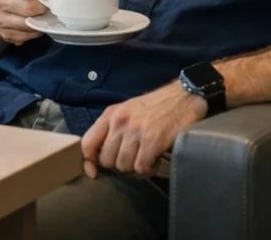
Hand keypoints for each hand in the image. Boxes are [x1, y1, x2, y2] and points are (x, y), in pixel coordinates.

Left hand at [80, 81, 207, 178]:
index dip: (88, 162)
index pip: (88, 142)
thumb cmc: (155, 107)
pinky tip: (155, 159)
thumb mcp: (127, 110)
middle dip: (119, 165)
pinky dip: (149, 169)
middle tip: (133, 159)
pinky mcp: (152, 140)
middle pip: (107, 160)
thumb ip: (112, 129)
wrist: (183, 98)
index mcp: (110, 114)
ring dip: (135, 168)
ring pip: (123, 166)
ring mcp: (135, 131)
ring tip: (146, 158)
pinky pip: (141, 168)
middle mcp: (119, 122)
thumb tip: (101, 155)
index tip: (93, 172)